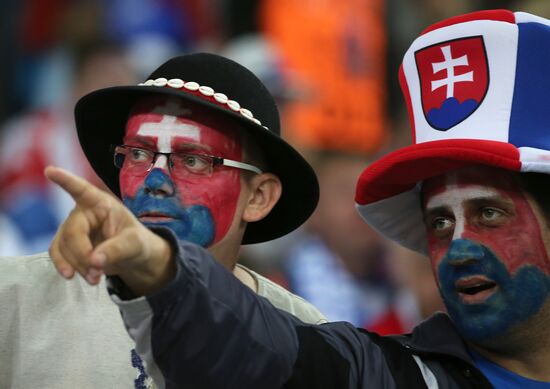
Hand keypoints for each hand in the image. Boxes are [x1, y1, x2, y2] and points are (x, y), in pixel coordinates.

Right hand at [45, 166, 174, 295]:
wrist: (133, 258)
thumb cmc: (137, 243)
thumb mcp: (135, 244)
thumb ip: (116, 250)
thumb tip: (94, 261)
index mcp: (101, 203)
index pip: (82, 189)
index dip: (66, 180)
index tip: (50, 171)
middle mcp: (84, 212)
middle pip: (71, 232)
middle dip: (82, 255)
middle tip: (97, 272)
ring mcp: (73, 228)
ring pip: (62, 246)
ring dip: (76, 265)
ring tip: (94, 279)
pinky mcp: (68, 244)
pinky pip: (57, 254)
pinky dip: (65, 266)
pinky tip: (72, 277)